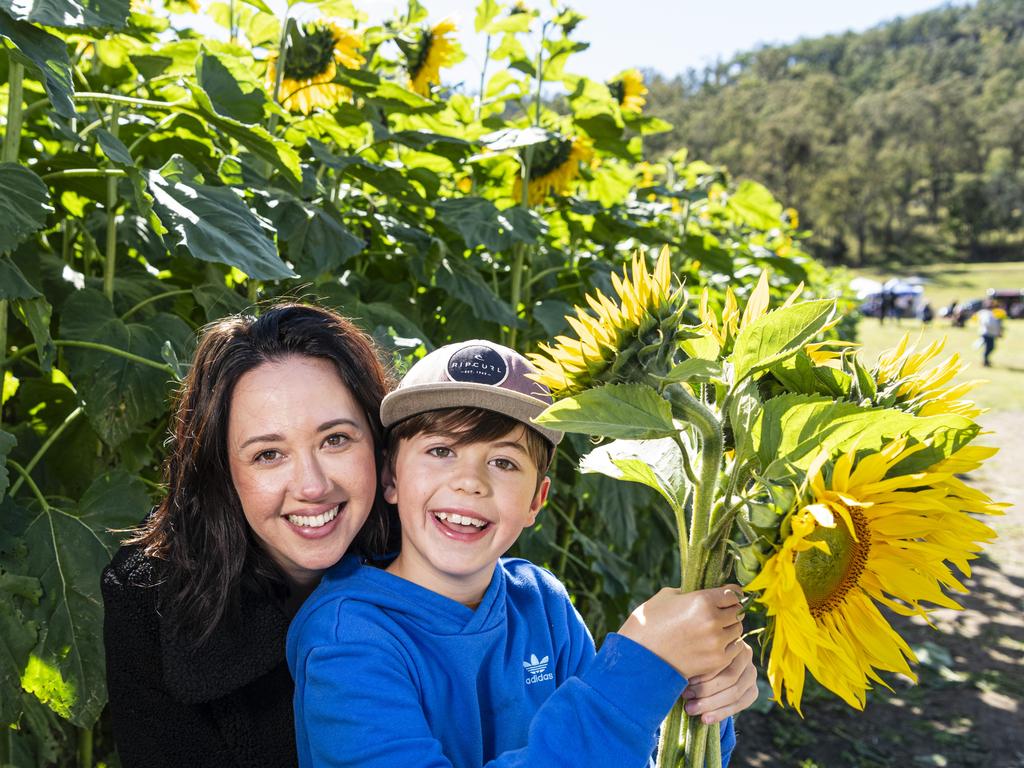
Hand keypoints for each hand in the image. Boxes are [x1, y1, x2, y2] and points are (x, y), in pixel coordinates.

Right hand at [617, 584, 743, 680]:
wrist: (639, 658)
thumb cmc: (648, 624)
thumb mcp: (666, 597)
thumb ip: (689, 593)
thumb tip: (703, 593)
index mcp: (702, 600)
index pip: (732, 594)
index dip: (730, 593)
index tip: (728, 595)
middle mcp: (713, 620)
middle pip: (737, 612)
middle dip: (729, 610)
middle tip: (720, 612)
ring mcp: (717, 642)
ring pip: (738, 630)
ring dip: (729, 628)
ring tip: (717, 628)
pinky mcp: (716, 660)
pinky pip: (735, 648)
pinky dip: (728, 644)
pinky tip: (716, 643)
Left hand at [681, 640, 756, 723]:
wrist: (712, 666)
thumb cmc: (697, 656)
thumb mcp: (695, 653)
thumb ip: (694, 660)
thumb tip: (681, 675)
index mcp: (731, 640)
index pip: (720, 660)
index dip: (703, 674)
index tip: (685, 683)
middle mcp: (746, 655)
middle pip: (729, 678)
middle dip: (705, 691)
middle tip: (686, 699)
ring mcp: (752, 673)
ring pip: (735, 693)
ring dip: (711, 704)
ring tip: (691, 709)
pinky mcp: (753, 690)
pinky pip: (740, 705)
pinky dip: (721, 714)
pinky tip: (705, 719)